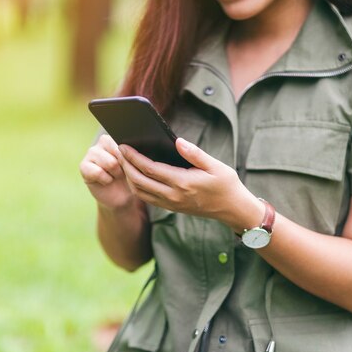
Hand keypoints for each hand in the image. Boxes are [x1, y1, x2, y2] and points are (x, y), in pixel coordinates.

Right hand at [79, 134, 134, 210]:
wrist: (122, 196)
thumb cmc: (132, 178)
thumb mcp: (137, 165)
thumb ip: (132, 155)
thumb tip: (126, 151)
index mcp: (118, 137)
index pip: (127, 142)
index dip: (131, 158)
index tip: (131, 165)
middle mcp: (103, 141)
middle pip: (119, 152)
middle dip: (124, 166)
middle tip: (122, 172)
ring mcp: (92, 152)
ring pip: (110, 163)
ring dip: (116, 174)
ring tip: (115, 176)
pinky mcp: (83, 165)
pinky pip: (98, 172)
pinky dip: (106, 180)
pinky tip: (106, 180)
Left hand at [116, 138, 256, 225]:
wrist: (232, 209)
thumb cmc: (226, 185)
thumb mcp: (216, 166)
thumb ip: (195, 153)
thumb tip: (177, 141)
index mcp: (183, 183)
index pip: (150, 169)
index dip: (134, 157)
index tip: (124, 145)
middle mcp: (173, 196)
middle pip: (138, 181)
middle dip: (125, 165)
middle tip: (118, 150)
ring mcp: (170, 204)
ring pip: (139, 192)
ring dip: (128, 176)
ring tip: (124, 160)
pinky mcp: (170, 208)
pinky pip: (146, 198)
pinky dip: (136, 186)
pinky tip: (134, 173)